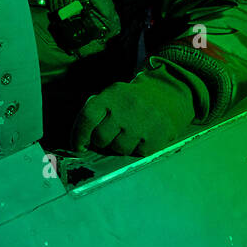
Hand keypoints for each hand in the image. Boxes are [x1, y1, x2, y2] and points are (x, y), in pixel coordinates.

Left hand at [71, 71, 195, 156]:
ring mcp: (142, 124)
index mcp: (112, 95)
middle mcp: (126, 109)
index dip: (78, 135)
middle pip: (101, 138)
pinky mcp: (156, 137)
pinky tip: (141, 136)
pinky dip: (136, 149)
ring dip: (119, 146)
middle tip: (109, 136)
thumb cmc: (134, 98)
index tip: (78, 146)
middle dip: (101, 142)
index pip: (87, 118)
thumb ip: (96, 109)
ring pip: (118, 149)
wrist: (169, 93)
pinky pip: (136, 153)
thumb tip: (80, 135)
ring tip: (128, 134)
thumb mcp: (114, 94)